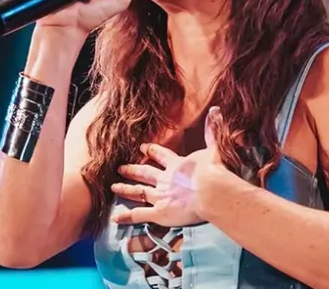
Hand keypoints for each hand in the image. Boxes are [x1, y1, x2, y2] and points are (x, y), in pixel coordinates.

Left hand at [111, 107, 229, 226]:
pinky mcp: (159, 212)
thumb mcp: (214, 149)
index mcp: (177, 165)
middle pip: (145, 174)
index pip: (161, 156)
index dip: (151, 151)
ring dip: (125, 190)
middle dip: (132, 170)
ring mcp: (160, 197)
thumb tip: (215, 110)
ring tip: (113, 188)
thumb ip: (213, 131)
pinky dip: (126, 217)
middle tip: (121, 168)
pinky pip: (138, 215)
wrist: (212, 191)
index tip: (142, 147)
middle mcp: (165, 180)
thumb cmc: (214, 172)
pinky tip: (115, 218)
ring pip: (138, 192)